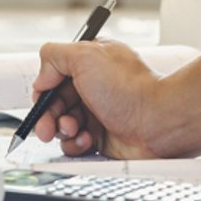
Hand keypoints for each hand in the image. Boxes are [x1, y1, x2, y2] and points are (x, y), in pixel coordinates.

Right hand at [30, 38, 166, 158]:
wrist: (158, 122)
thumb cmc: (130, 89)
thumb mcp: (84, 55)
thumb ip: (54, 56)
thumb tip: (42, 76)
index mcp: (90, 65)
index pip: (54, 77)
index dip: (44, 90)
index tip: (43, 99)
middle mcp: (94, 88)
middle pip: (54, 104)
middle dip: (48, 115)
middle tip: (47, 126)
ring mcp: (97, 114)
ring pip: (62, 126)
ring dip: (62, 130)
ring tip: (74, 129)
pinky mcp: (101, 139)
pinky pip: (75, 144)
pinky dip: (76, 144)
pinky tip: (87, 140)